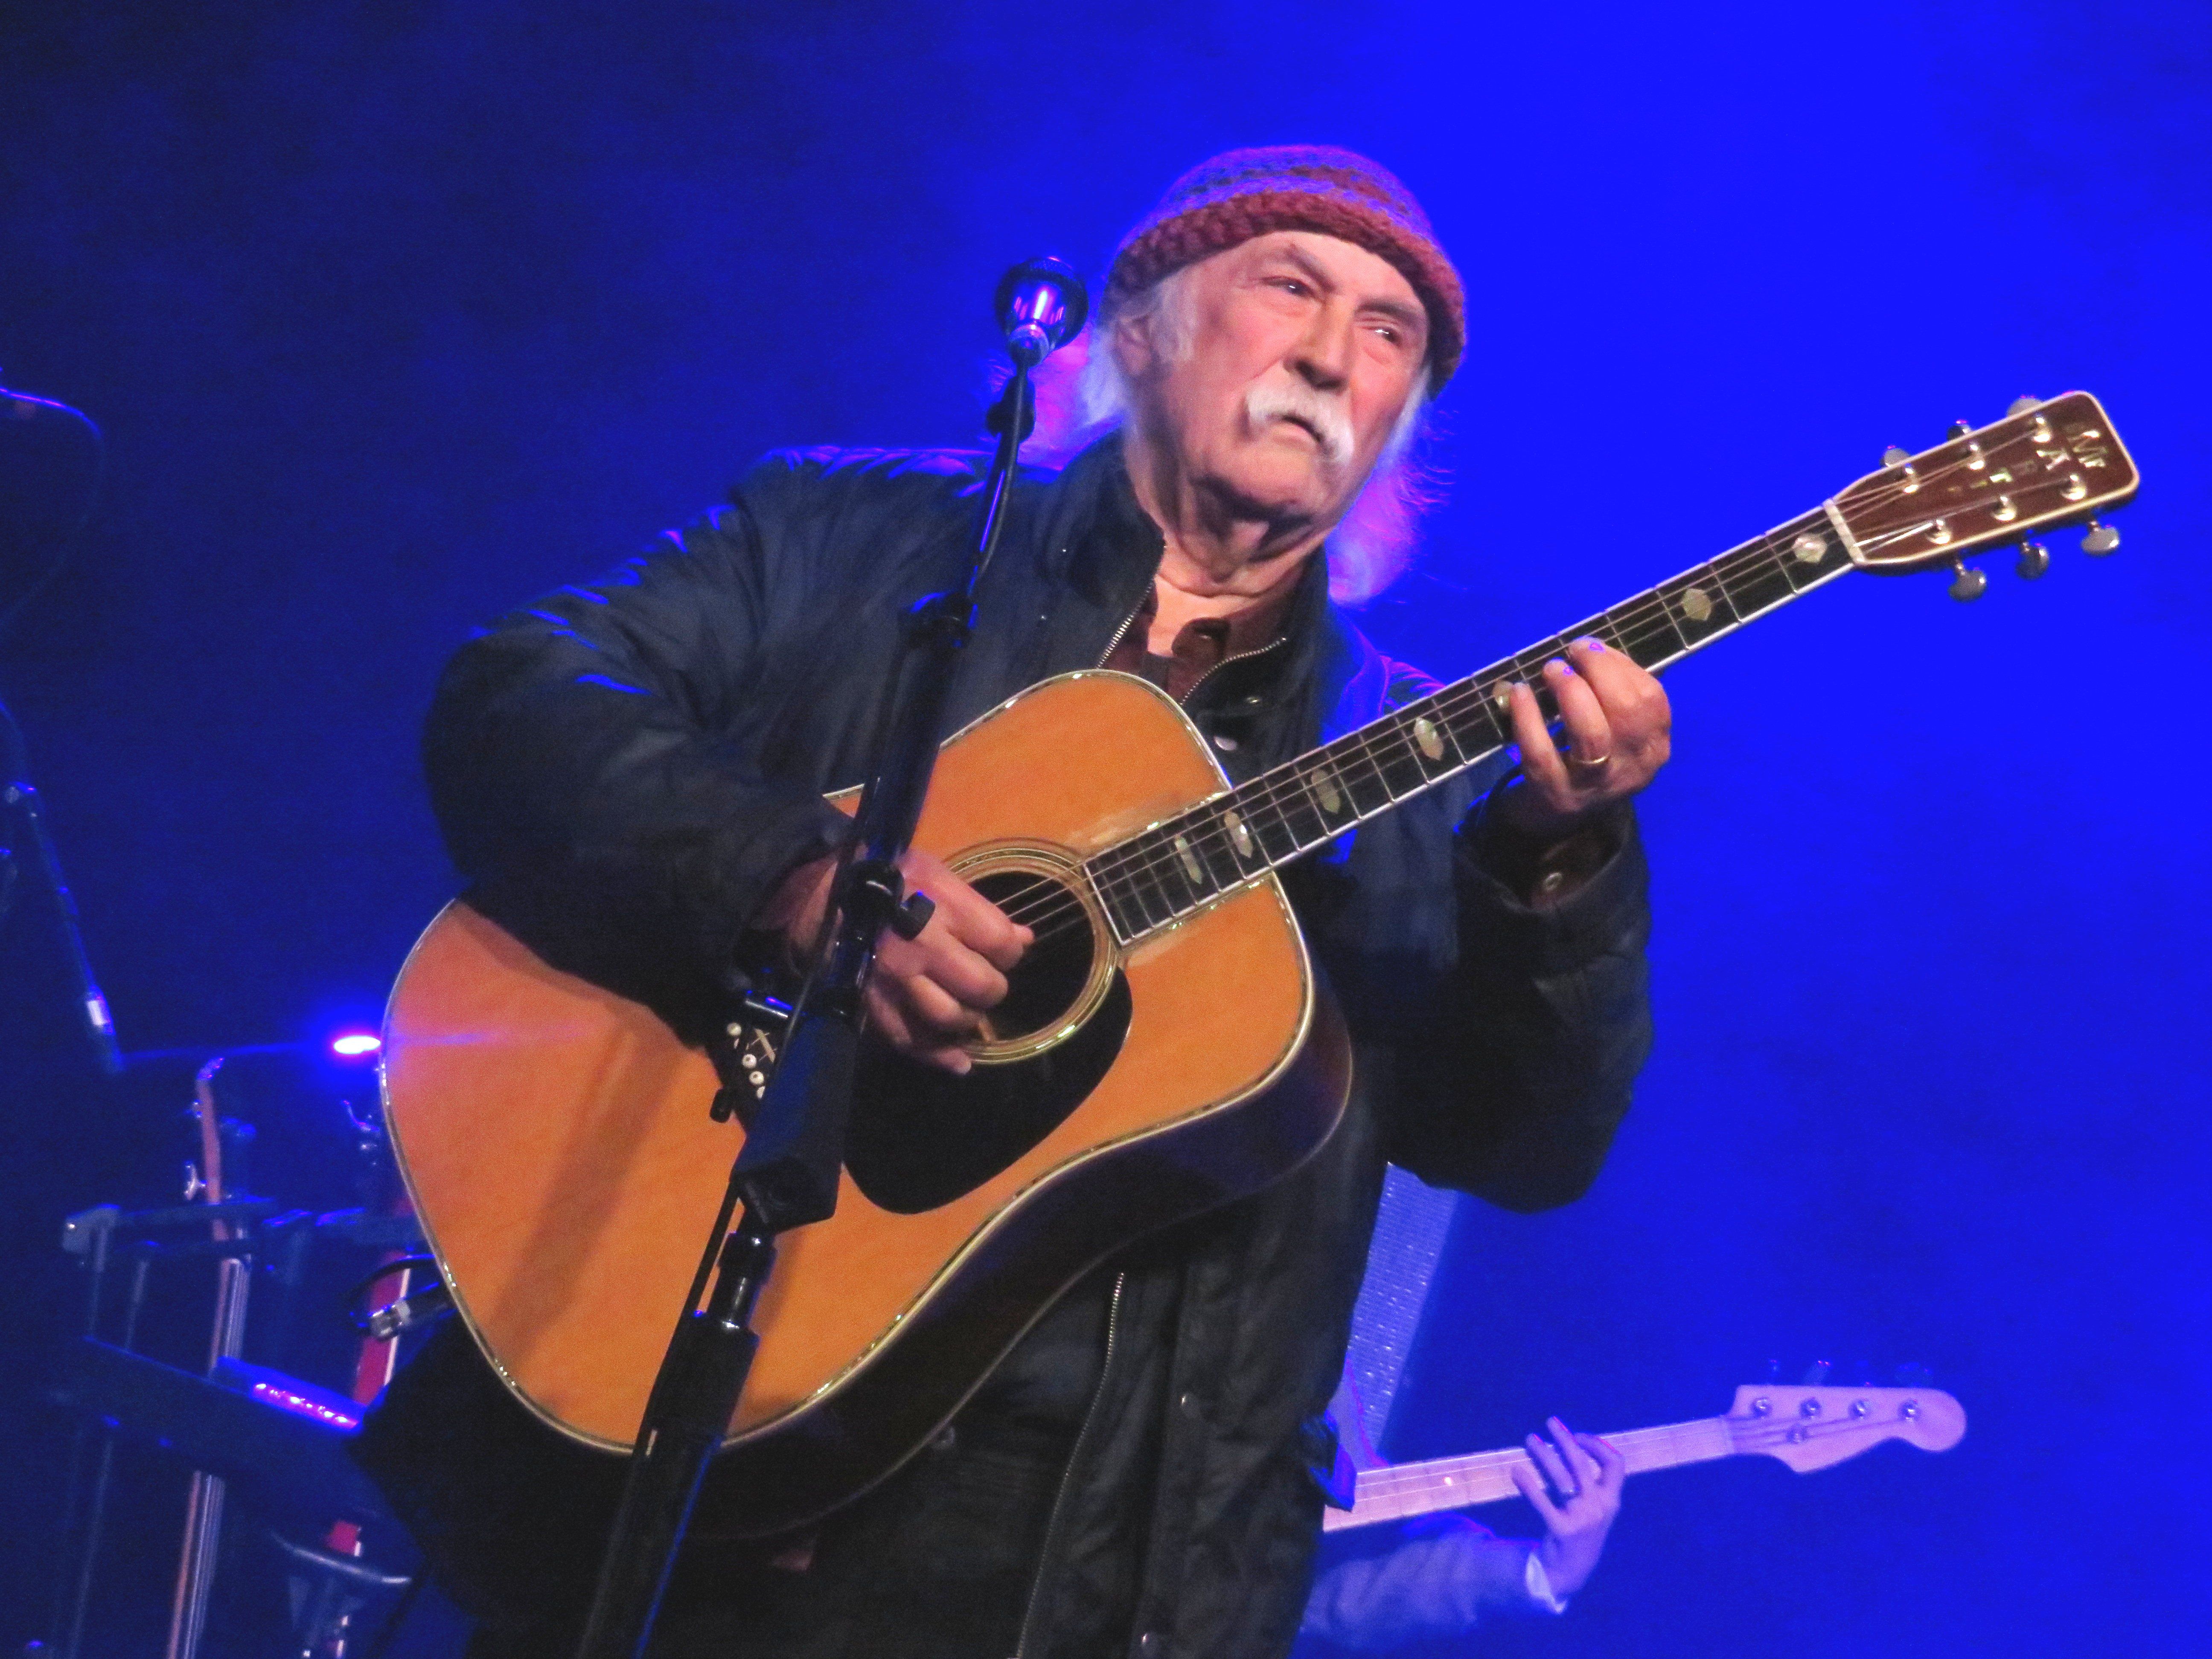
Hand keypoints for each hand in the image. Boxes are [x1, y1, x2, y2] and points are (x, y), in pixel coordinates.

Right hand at [765, 848, 1030, 1075]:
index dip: (1007, 953)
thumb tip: (1026, 940)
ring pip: (950, 1018)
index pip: (1001, 944)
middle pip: (983, 987)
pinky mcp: (871, 1000)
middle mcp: (922, 942)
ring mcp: (895, 975)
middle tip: (980, 983)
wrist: (819, 892)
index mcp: (942, 902)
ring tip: (964, 1012)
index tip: (997, 952)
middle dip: (990, 990)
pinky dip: (938, 1055)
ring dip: (965, 1021)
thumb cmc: (886, 876)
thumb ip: (980, 910)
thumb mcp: (936, 875)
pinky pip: (910, 1040)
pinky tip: (956, 1059)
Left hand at [1497, 639, 1670, 838]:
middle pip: (1627, 710)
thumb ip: (1612, 694)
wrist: (1556, 818)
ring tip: (1551, 669)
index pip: (1650, 698)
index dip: (1620, 665)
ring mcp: (1595, 784)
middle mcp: (1633, 767)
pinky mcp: (1556, 794)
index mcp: (1654, 746)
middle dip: (1597, 670)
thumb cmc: (1586, 759)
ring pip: (1592, 733)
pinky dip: (1528, 717)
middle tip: (1570, 653)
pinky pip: (1542, 752)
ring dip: (1570, 691)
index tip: (1591, 648)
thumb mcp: (1614, 732)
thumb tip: (1589, 648)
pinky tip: (1519, 693)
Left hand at [1510, 1415, 1624, 1600]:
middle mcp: (1600, 1507)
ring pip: (1561, 1477)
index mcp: (1611, 1500)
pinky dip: (1527, 1484)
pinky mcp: (1562, 1531)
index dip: (1597, 1445)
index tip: (1577, 1435)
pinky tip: (1516, 1471)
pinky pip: (1542, 1502)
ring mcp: (1582, 1519)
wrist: (1572, 1571)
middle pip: (1582, 1464)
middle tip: (1549, 1422)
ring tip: (1529, 1439)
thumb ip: (1587, 1481)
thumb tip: (1566, 1442)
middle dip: (1565, 1439)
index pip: (1616, 1464)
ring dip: (1543, 1454)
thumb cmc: (1581, 1530)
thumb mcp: (1594, 1507)